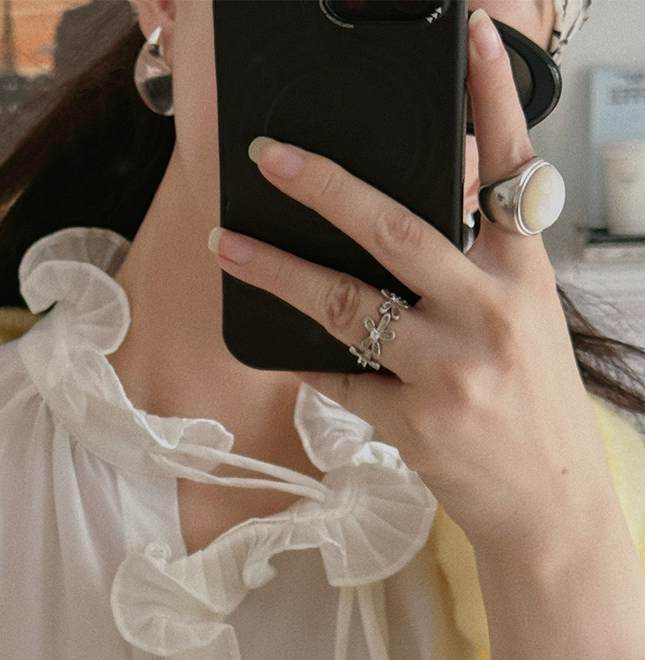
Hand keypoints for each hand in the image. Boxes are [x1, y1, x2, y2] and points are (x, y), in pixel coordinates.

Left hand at [210, 10, 644, 659]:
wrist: (547, 501)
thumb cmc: (528, 401)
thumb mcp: (523, 319)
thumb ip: (473, 268)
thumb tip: (393, 222)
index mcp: (524, 277)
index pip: (511, 173)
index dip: (491, 102)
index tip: (468, 38)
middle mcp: (491, 314)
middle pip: (398, 229)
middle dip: (325, 186)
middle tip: (269, 155)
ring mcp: (450, 370)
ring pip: (346, 304)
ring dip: (276, 270)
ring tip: (225, 244)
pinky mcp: (413, 422)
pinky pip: (335, 378)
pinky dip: (301, 358)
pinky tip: (270, 341)